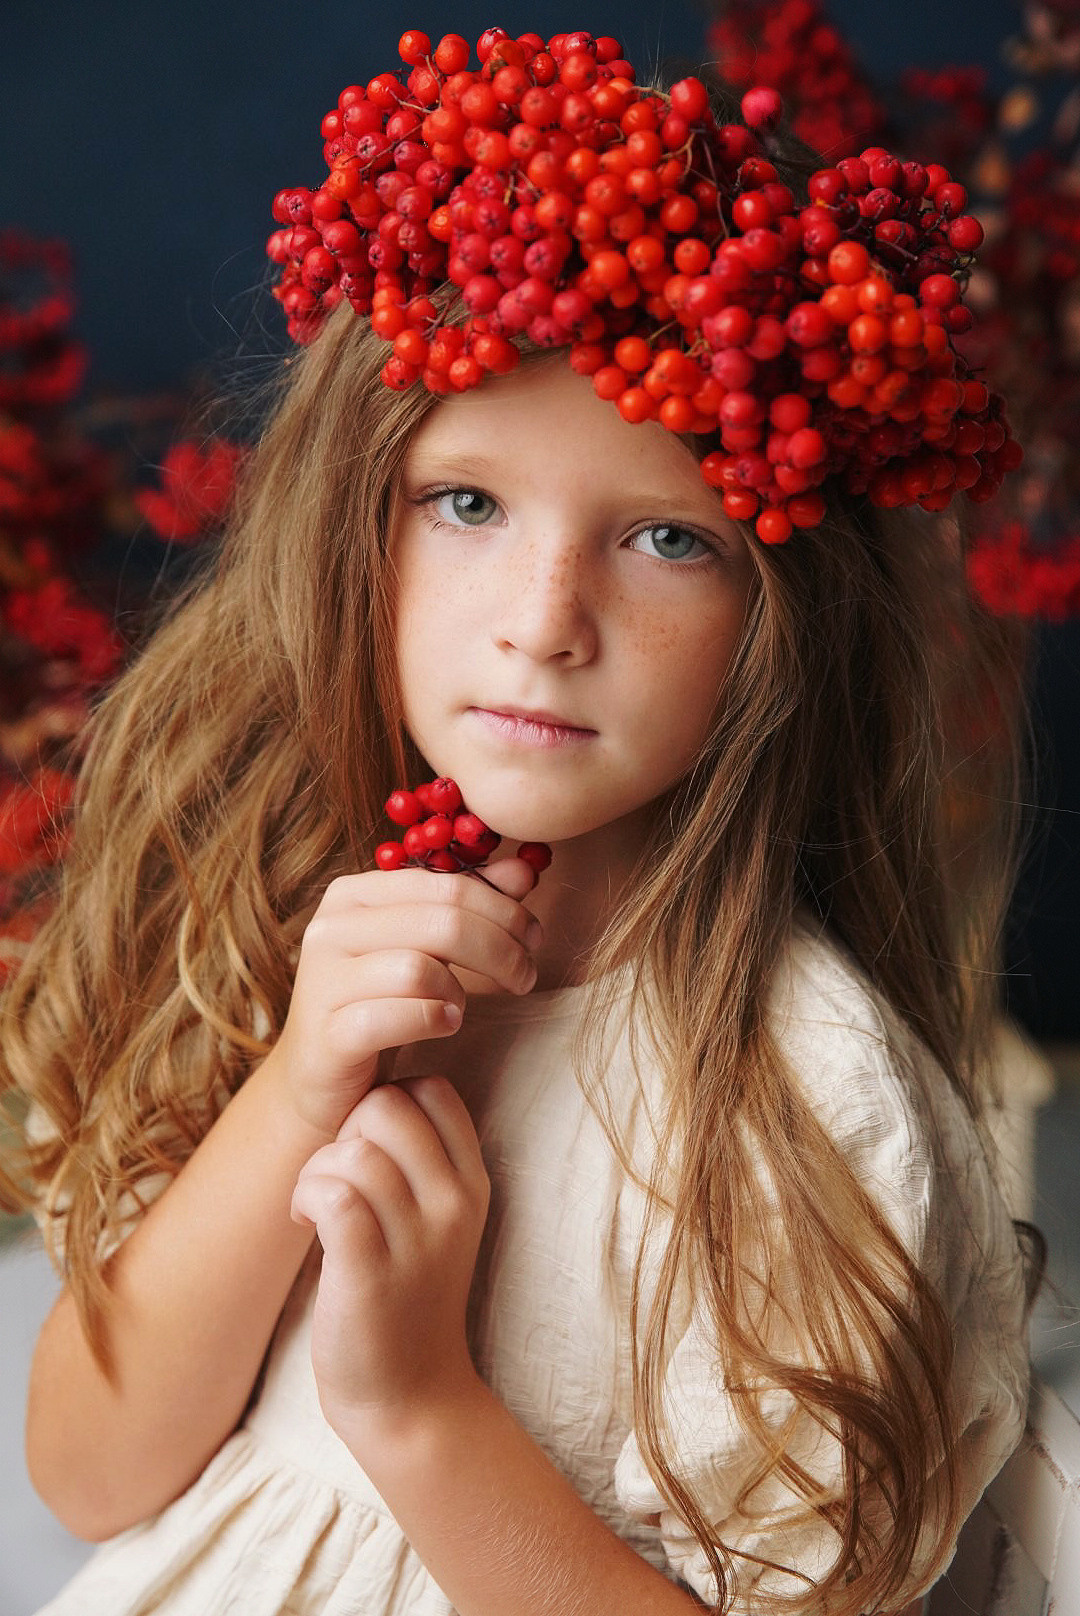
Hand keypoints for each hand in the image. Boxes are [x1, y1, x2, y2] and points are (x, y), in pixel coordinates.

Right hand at [268, 857, 540, 1140]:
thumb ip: (471, 906)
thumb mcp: (427, 948)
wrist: (321, 1079)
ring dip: (459, 991)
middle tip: (525, 978)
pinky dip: (433, 1020)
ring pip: (419, 968)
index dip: (503, 910)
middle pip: (442, 923)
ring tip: (462, 1007)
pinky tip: (445, 1026)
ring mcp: (322, 980)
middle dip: (500, 950)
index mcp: (354, 894)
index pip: (447, 885)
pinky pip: (395, 1017)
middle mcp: (330, 928)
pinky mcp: (326, 1034)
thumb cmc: (382, 1004)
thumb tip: (524, 870)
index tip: (534, 938)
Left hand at [289, 1074, 489, 1440]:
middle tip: (335, 1178)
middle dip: (344, 1130)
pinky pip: (334, 1195)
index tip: (367, 1145)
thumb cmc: (408, 1297)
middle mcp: (453, 1204)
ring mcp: (416, 1240)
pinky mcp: (371, 1273)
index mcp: (471, 1182)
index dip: (386, 1099)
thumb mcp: (437, 1220)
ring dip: (316, 1170)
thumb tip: (369, 1094)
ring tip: (314, 1206)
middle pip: (387, 1105)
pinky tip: (304, 1223)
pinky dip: (306, 1197)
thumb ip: (418, 1159)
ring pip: (354, 1151)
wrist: (412, 1398)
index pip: (433, 1089)